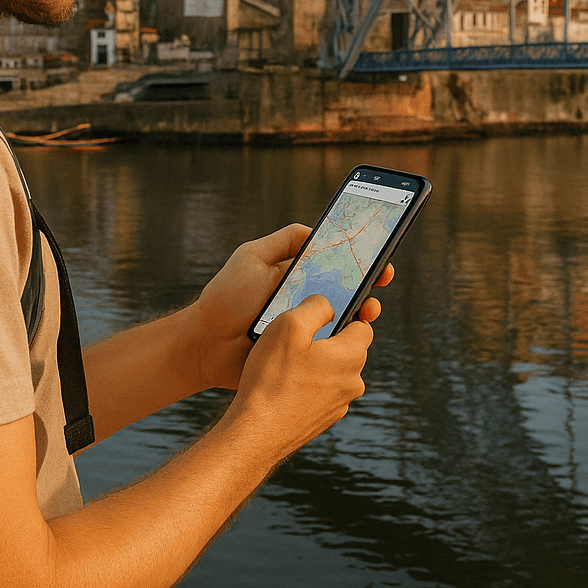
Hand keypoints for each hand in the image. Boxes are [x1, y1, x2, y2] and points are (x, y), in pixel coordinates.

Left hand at [184, 222, 394, 392]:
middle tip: (380, 282)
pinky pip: (331, 350)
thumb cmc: (226, 298)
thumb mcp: (252, 257)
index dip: (361, 261)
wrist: (207, 344)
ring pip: (347, 322)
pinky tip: (350, 335)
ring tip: (366, 311)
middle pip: (349, 293)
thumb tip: (318, 231)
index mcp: (298, 276)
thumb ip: (283, 241)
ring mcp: (307, 329)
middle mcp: (307, 301)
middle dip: (370, 286)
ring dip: (363, 314)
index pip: (337, 265)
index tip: (380, 258)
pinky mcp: (304, 355)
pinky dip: (345, 343)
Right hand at [225, 294, 372, 460]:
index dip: (345, 315)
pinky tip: (282, 386)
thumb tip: (328, 304)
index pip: (363, 325)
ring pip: (332, 372)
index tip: (323, 316)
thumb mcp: (289, 325)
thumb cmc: (272, 378)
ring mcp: (339, 405)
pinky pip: (320, 393)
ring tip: (284, 365)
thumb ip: (315, 306)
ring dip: (315, 364)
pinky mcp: (322, 420)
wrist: (256, 433)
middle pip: (347, 349)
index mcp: (351, 356)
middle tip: (295, 340)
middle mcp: (352, 382)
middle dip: (326, 340)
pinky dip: (306, 386)